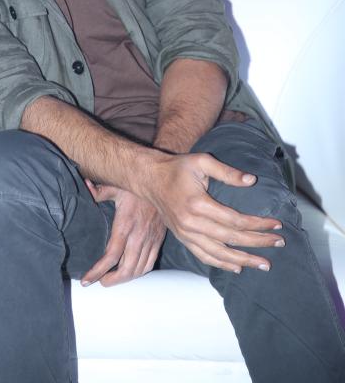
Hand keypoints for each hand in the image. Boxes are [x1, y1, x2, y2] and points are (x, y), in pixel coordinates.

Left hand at [81, 181, 166, 286]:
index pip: (111, 256)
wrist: (163, 184)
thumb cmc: (137, 186)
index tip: (87, 280)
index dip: (97, 271)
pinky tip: (132, 271)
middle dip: (112, 280)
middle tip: (101, 281)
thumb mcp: (115, 186)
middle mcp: (138, 236)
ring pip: (139, 269)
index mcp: (125, 225)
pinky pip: (150, 263)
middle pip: (127, 269)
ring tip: (113, 278)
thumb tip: (85, 185)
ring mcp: (150, 239)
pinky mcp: (159, 240)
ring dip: (126, 278)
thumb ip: (99, 191)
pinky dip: (140, 272)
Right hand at [148, 153, 284, 273]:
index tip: (276, 225)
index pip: (235, 220)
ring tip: (264, 264)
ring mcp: (186, 234)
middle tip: (279, 244)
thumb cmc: (178, 168)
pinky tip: (237, 267)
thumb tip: (252, 181)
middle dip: (258, 243)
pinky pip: (204, 256)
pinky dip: (221, 264)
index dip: (258, 224)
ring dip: (243, 260)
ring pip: (219, 254)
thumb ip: (227, 172)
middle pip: (231, 239)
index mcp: (197, 204)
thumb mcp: (202, 162)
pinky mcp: (183, 239)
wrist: (150, 179)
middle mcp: (191, 223)